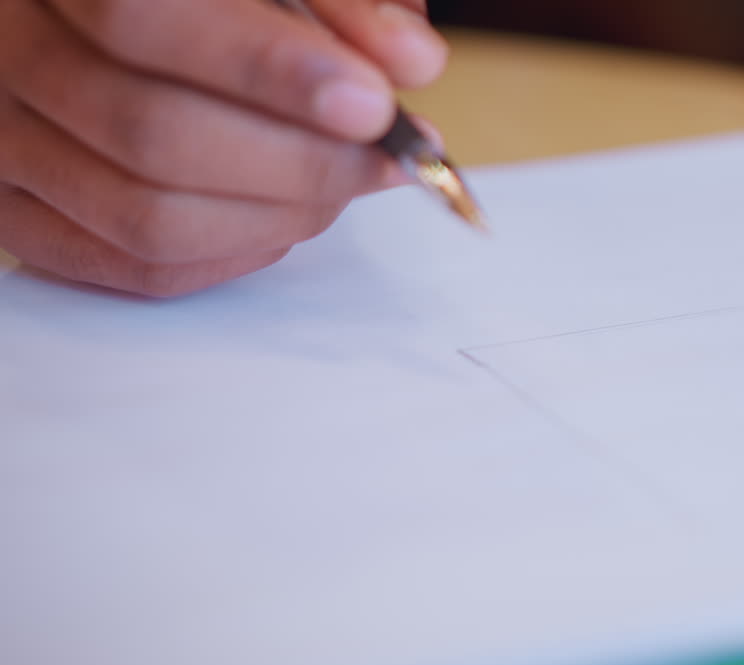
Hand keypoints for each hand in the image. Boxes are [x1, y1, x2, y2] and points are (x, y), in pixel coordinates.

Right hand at [0, 0, 446, 295]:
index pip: (144, 17)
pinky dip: (232, 254)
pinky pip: (134, 266)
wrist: (104, 13)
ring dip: (278, 213)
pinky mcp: (20, 213)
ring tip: (348, 180)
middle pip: (152, 134)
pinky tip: (286, 215)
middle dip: (299, 161)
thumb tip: (409, 61)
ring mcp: (8, 142)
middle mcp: (12, 51)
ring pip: (146, 217)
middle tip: (385, 155)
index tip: (371, 102)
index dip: (266, 68)